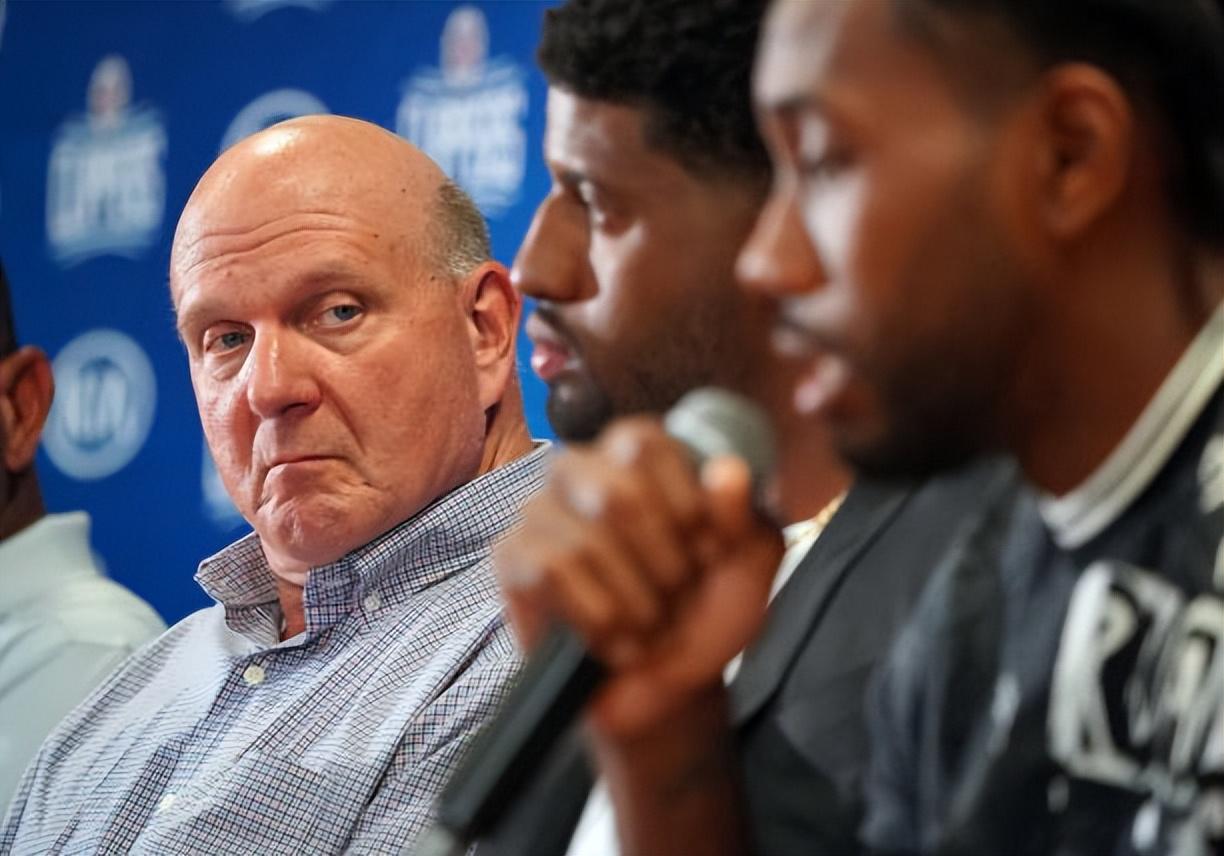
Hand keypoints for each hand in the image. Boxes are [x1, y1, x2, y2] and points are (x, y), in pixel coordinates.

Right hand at [495, 415, 783, 738]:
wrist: (664, 686)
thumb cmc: (704, 610)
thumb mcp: (746, 566)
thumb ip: (744, 517)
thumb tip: (728, 471)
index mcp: (636, 454)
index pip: (644, 443)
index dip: (684, 504)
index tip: (708, 552)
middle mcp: (580, 469)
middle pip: (617, 494)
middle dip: (663, 563)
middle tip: (676, 594)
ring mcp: (539, 512)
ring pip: (586, 542)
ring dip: (635, 602)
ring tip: (648, 623)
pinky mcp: (512, 558)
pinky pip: (550, 573)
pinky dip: (596, 616)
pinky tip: (614, 637)